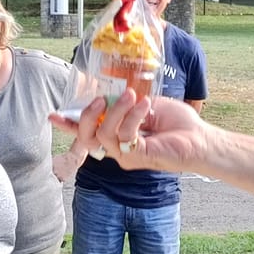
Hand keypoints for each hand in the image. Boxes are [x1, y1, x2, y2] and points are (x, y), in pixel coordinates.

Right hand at [53, 89, 212, 173]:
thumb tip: (108, 96)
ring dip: (116, 110)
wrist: (200, 138)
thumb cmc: (177, 123)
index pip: (88, 131)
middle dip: (87, 114)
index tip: (53, 115)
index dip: (69, 124)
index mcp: (118, 134)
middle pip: (86, 136)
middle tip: (102, 98)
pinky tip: (146, 107)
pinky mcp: (137, 157)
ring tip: (135, 97)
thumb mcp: (146, 105)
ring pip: (102, 134)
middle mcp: (117, 148)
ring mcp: (125, 155)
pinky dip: (133, 116)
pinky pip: (123, 135)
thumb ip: (125, 103)